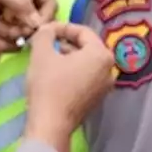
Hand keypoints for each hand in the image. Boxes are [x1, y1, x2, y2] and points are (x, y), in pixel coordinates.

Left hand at [0, 0, 56, 51]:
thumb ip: (20, 3)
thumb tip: (38, 24)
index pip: (51, 4)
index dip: (45, 17)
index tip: (32, 26)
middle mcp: (27, 3)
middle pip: (40, 25)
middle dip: (21, 29)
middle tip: (6, 25)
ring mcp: (17, 21)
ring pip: (26, 38)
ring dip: (7, 34)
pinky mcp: (7, 35)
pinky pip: (14, 46)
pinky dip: (0, 42)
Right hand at [24, 23, 114, 151]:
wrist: (50, 125)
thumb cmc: (48, 85)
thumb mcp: (42, 53)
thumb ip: (45, 33)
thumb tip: (48, 29)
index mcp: (101, 55)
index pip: (83, 31)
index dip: (62, 27)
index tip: (46, 30)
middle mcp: (109, 70)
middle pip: (87, 47)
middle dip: (66, 42)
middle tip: (46, 42)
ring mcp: (105, 87)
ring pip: (86, 63)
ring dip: (69, 57)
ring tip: (49, 57)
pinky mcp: (97, 100)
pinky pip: (86, 77)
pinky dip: (73, 71)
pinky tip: (56, 74)